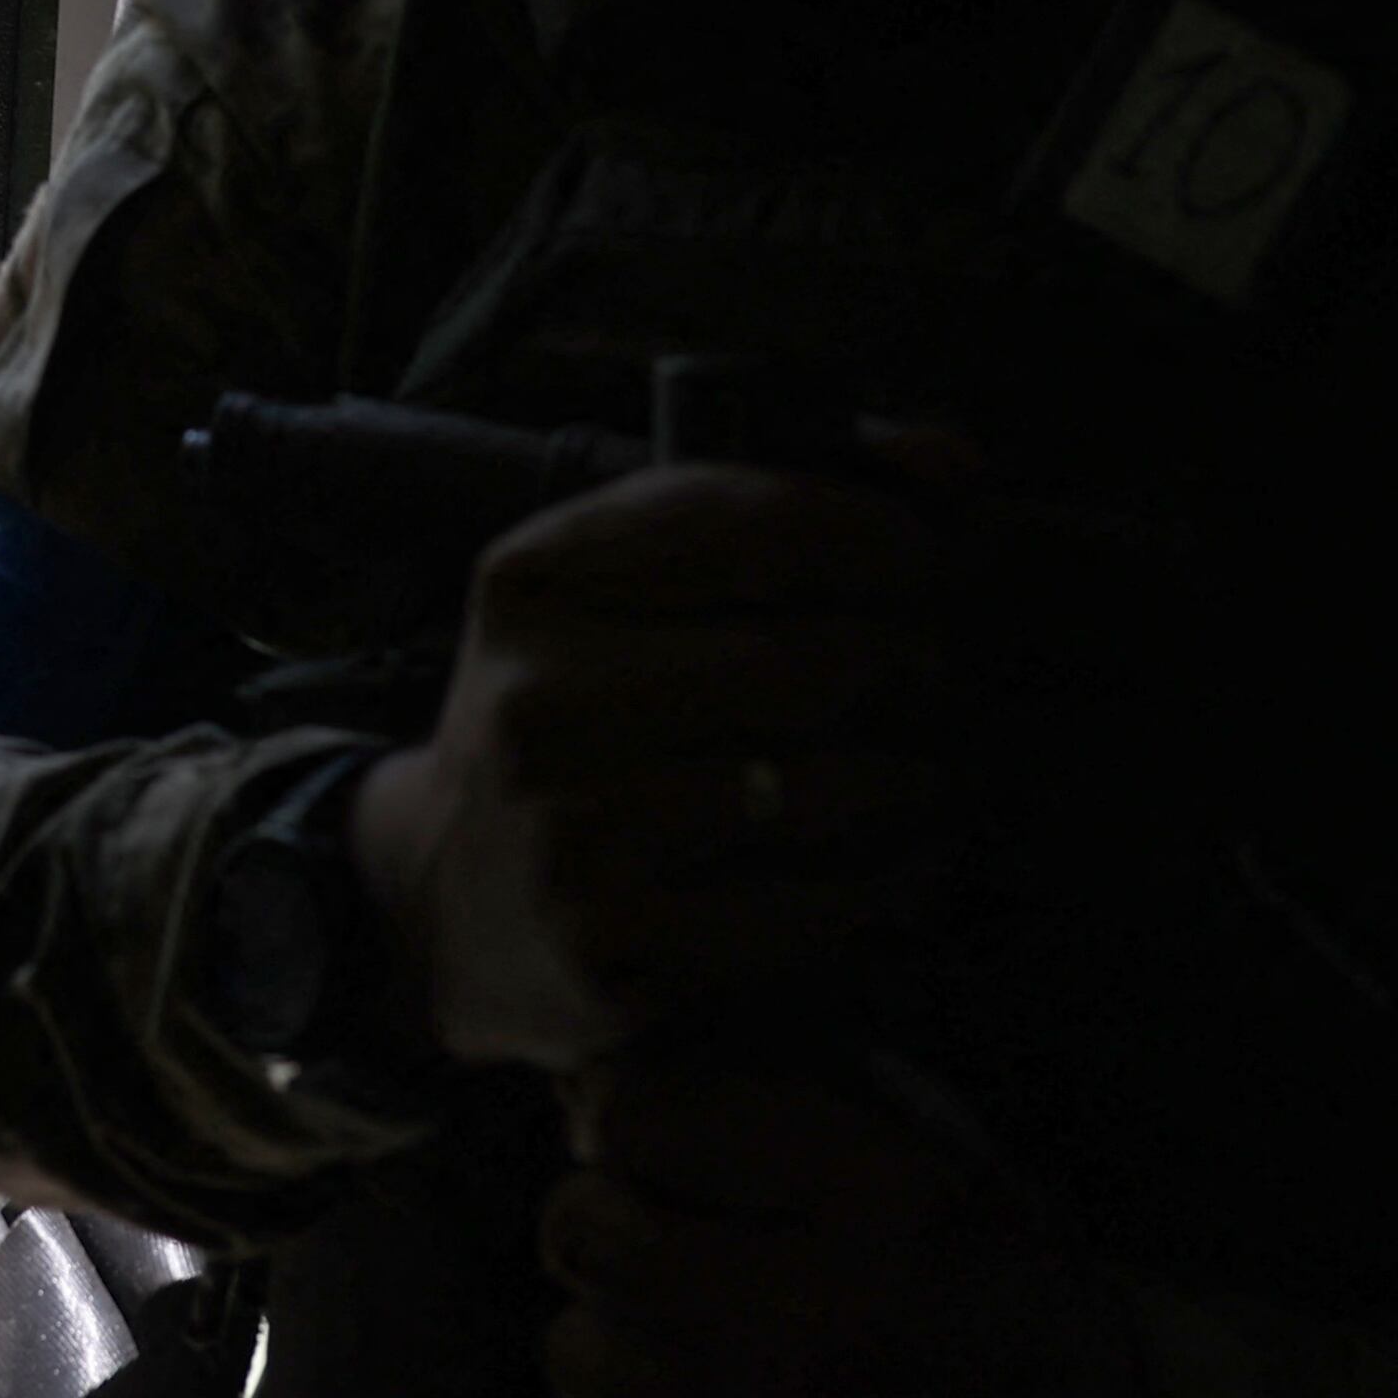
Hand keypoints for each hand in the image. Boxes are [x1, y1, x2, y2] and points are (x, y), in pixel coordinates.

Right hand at [348, 456, 940, 1067]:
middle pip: (802, 664)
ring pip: (816, 789)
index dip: (870, 534)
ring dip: (908, 779)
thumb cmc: (571, 715)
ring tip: (918, 771)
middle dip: (900, 664)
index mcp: (530, 586)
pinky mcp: (609, 943)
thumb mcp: (609, 589)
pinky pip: (805, 905)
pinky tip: (896, 863)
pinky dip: (883, 882)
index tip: (915, 556)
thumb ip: (767, 505)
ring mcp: (567, 830)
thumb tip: (950, 455)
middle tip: (924, 675)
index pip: (748, 527)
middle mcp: (533, 701)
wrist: (448, 898)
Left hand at [538, 1053, 1140, 1397]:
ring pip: (577, 1355)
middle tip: (647, 1235)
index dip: (632, 1117)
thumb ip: (796, 1111)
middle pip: (587, 1231)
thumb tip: (597, 1092)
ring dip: (611, 1340)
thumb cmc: (1003, 1303)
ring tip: (678, 1342)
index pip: (650, 1114)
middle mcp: (836, 1320)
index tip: (647, 1135)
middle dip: (604, 1221)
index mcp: (895, 1199)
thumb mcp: (950, 1166)